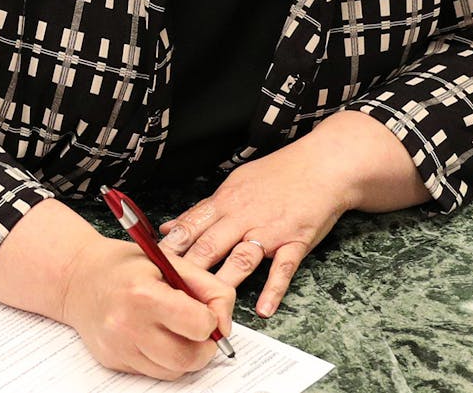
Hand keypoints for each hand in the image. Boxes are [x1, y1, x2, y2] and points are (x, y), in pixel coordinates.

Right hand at [59, 236, 233, 378]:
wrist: (78, 278)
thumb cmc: (125, 265)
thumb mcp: (170, 260)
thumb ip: (207, 286)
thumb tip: (224, 322)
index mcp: (144, 294)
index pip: (200, 325)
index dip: (212, 318)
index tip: (206, 310)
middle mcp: (128, 325)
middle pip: (189, 358)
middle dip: (205, 346)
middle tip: (200, 329)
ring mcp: (119, 347)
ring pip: (174, 371)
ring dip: (186, 355)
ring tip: (177, 330)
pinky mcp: (114, 361)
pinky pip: (154, 373)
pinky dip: (164, 359)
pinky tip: (156, 335)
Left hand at [157, 136, 355, 318]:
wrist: (323, 164)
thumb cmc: (279, 173)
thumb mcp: (235, 183)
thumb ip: (202, 209)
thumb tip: (170, 226)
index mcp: (226, 201)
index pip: (190, 227)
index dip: (168, 249)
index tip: (149, 268)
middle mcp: (244, 216)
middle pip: (209, 245)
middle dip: (187, 271)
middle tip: (169, 295)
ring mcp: (270, 230)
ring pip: (241, 258)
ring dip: (223, 283)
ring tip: (209, 308)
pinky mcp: (296, 241)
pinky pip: (283, 268)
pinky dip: (273, 289)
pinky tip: (263, 309)